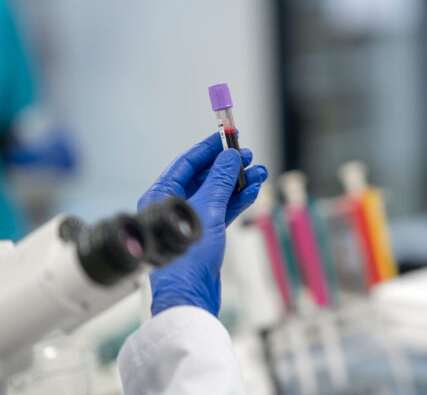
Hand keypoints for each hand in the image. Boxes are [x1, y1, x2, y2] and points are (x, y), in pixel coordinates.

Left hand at [139, 133, 267, 315]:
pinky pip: (222, 211)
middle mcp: (173, 207)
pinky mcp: (204, 237)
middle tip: (248, 157)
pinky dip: (237, 202)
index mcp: (162, 196)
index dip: (209, 149)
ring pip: (217, 195)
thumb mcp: (207, 208)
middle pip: (204, 177)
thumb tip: (229, 157)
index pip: (187, 163)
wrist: (190, 294)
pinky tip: (252, 193)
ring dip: (237, 184)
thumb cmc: (187, 255)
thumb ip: (219, 180)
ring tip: (259, 174)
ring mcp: (190, 222)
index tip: (227, 137)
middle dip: (228, 167)